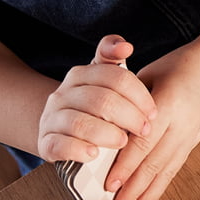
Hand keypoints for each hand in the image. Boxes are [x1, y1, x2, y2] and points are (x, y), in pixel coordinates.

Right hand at [37, 35, 156, 162]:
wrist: (58, 132)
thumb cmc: (91, 110)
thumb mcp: (104, 85)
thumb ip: (113, 63)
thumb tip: (125, 45)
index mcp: (81, 76)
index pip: (114, 77)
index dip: (138, 95)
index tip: (153, 113)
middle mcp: (64, 94)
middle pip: (101, 100)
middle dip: (129, 117)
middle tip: (144, 130)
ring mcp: (53, 119)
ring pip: (81, 123)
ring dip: (107, 134)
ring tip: (123, 142)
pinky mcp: (46, 143)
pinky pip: (61, 145)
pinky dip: (79, 151)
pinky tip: (94, 154)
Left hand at [106, 41, 199, 199]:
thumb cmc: (184, 66)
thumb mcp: (152, 73)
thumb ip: (129, 99)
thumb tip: (107, 123)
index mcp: (169, 105)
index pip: (143, 142)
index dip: (126, 165)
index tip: (111, 184)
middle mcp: (181, 127)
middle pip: (153, 165)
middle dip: (133, 192)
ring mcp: (188, 139)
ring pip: (164, 174)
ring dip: (146, 198)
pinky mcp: (191, 145)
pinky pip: (172, 172)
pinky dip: (158, 191)